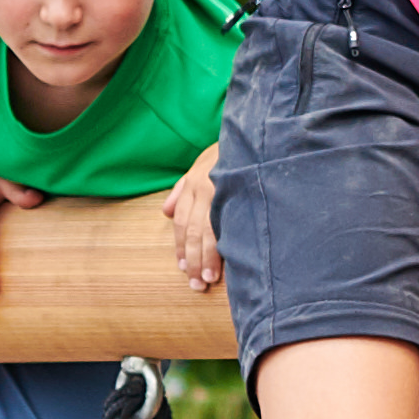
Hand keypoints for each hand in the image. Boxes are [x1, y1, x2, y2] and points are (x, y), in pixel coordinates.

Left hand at [164, 151, 227, 295]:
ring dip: (205, 258)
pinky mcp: (236, 191)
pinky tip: (223, 262)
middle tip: (195, 284)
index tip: (183, 267)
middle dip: (192, 260)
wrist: (254, 134)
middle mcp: (202, 187)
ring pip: (205, 231)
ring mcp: (219, 189)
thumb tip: (165, 211)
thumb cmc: (230, 152)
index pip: (180, 222)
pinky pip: (225, 223)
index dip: (180, 247)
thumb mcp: (202, 164)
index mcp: (193, 182)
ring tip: (207, 279)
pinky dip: (221, 245)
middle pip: (191, 231)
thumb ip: (183, 189)